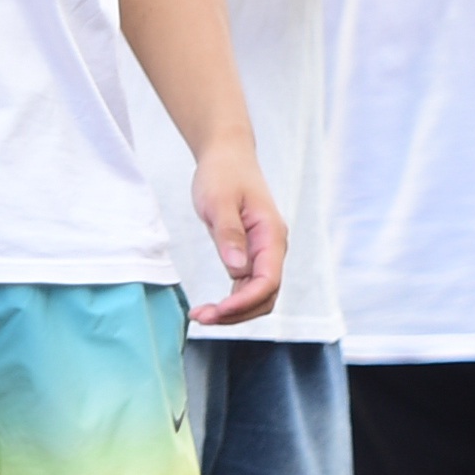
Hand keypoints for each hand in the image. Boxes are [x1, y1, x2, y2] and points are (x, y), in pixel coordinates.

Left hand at [188, 144, 286, 326]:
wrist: (228, 156)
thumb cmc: (223, 174)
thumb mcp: (219, 202)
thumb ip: (229, 235)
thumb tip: (237, 269)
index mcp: (271, 236)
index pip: (267, 281)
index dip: (243, 302)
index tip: (215, 311)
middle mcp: (273, 248)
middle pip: (266, 296)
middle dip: (238, 313)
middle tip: (202, 317)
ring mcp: (264, 253)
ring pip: (259, 295)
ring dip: (234, 311)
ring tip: (202, 315)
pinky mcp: (252, 254)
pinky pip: (248, 286)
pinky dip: (233, 301)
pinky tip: (212, 306)